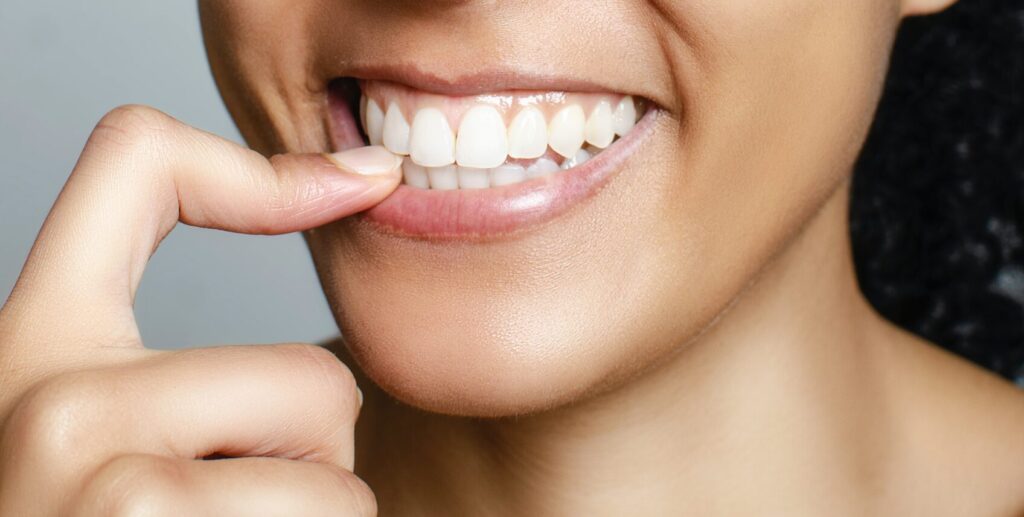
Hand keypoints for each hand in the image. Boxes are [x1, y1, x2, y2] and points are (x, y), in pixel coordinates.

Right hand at [0, 105, 400, 515]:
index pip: (135, 165)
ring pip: (338, 473)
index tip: (369, 182)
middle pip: (316, 382)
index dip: (266, 162)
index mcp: (37, 349)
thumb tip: (364, 193)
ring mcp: (94, 486)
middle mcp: (45, 404)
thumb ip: (196, 373)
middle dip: (316, 465)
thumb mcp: (123, 445)